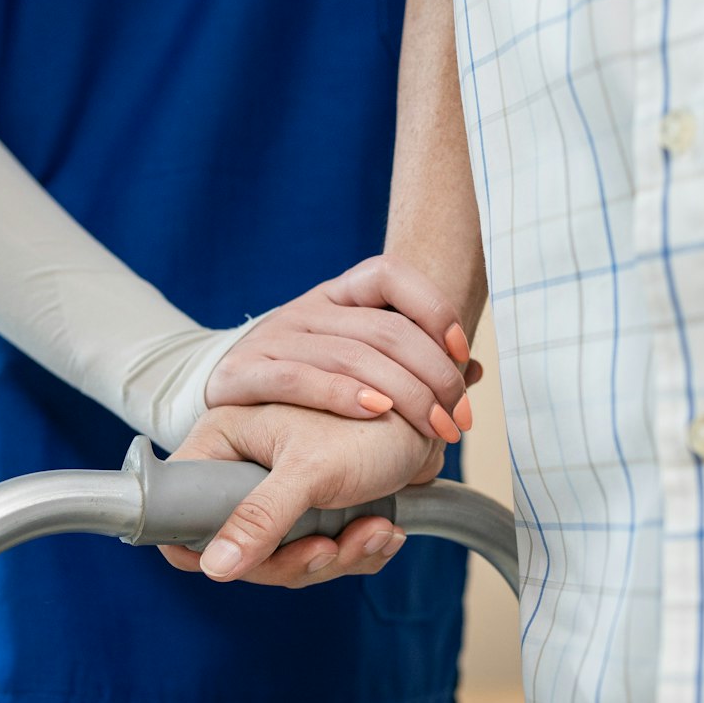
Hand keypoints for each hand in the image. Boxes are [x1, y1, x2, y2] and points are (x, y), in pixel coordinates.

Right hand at [158, 403, 444, 586]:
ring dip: (337, 554)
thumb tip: (214, 568)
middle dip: (297, 558)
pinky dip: (355, 550)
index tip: (240, 562)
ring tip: (377, 530)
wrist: (436, 412)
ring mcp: (279, 492)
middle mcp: (243, 469)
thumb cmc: (375, 422)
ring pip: (284, 558)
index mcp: (223, 445)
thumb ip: (261, 517)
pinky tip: (385, 530)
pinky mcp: (316, 508)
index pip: (178, 514)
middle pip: (241, 549)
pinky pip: (320, 553)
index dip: (204, 548)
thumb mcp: (310, 469)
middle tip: (330, 547)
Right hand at [206, 255, 482, 444]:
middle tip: (459, 417)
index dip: (433, 307)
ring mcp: (272, 339)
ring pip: (351, 355)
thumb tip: (478, 370)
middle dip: (435, 376)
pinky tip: (376, 412)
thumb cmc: (307, 386)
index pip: (389, 274)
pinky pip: (298, 380)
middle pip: (384, 329)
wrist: (225, 404)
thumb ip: (412, 362)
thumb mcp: (356, 360)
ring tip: (435, 428)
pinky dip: (342, 395)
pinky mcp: (240, 375)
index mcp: (336, 295)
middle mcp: (306, 309)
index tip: (462, 351)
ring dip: (404, 395)